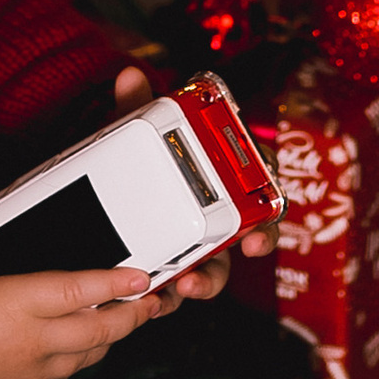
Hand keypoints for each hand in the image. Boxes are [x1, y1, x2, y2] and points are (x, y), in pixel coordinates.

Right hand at [0, 194, 156, 378]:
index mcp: (17, 302)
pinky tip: (85, 351)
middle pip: (98, 329)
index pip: (80, 290)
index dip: (116, 282)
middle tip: (151, 302)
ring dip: (112, 339)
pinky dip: (84, 361)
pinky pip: (65, 376)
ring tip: (127, 323)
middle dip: (132, 316)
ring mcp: (29, 367)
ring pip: (87, 356)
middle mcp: (32, 338)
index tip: (142, 276)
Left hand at [110, 67, 277, 308]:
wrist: (110, 196)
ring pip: (211, 272)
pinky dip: (164, 300)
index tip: (259, 233)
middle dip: (247, 249)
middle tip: (235, 254)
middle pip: (245, 238)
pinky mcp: (171, 272)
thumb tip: (129, 74)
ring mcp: (197, 249)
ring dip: (202, 284)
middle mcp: (218, 220)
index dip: (268, 209)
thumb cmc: (141, 163)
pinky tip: (148, 303)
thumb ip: (136, 107)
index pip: (258, 190)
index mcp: (220, 183)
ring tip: (181, 287)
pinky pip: (174, 290)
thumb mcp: (135, 135)